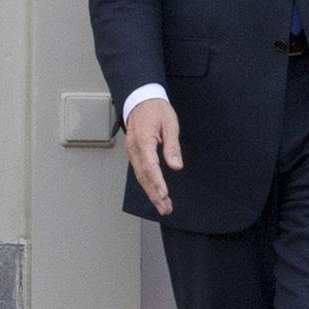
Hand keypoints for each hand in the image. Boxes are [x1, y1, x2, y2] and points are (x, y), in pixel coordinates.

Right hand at [125, 98, 182, 216]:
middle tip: (165, 208)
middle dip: (155, 194)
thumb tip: (176, 166)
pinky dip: (147, 185)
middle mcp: (134, 149)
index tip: (164, 194)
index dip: (157, 182)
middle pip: (144, 176)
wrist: (141, 100)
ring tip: (162, 207)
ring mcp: (132, 152)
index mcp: (143, 140)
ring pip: (140, 177)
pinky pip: (139, 172)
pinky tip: (155, 194)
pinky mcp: (134, 154)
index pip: (150, 166)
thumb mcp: (170, 124)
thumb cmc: (157, 110)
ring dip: (151, 193)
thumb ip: (172, 146)